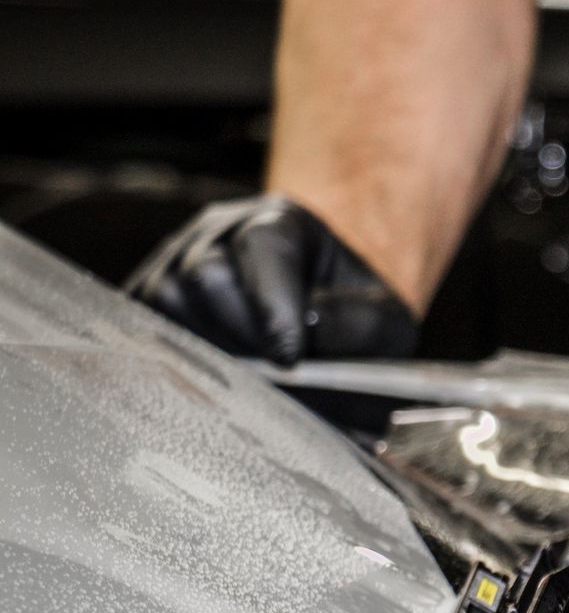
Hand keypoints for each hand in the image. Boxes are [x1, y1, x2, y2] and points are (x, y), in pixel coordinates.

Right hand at [126, 195, 418, 365]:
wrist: (323, 325)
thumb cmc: (355, 322)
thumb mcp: (384, 321)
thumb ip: (360, 324)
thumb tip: (312, 329)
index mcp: (280, 222)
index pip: (263, 244)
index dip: (273, 304)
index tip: (290, 357)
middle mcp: (217, 234)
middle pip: (205, 275)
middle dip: (243, 336)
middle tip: (273, 379)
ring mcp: (173, 264)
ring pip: (166, 304)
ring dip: (208, 353)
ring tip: (248, 386)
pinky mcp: (145, 303)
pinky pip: (141, 330)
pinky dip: (171, 363)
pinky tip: (209, 389)